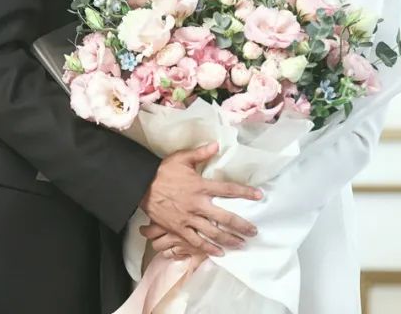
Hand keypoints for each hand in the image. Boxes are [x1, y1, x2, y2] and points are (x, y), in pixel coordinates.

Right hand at [138, 141, 262, 256]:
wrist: (141, 185)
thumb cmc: (162, 171)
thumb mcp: (181, 158)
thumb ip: (200, 153)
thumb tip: (216, 145)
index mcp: (200, 186)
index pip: (228, 189)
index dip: (245, 192)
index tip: (259, 196)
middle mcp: (197, 204)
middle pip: (224, 218)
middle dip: (241, 225)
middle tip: (254, 231)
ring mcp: (188, 219)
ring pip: (213, 233)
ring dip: (229, 239)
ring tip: (242, 244)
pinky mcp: (178, 229)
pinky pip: (195, 241)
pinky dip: (208, 248)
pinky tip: (219, 253)